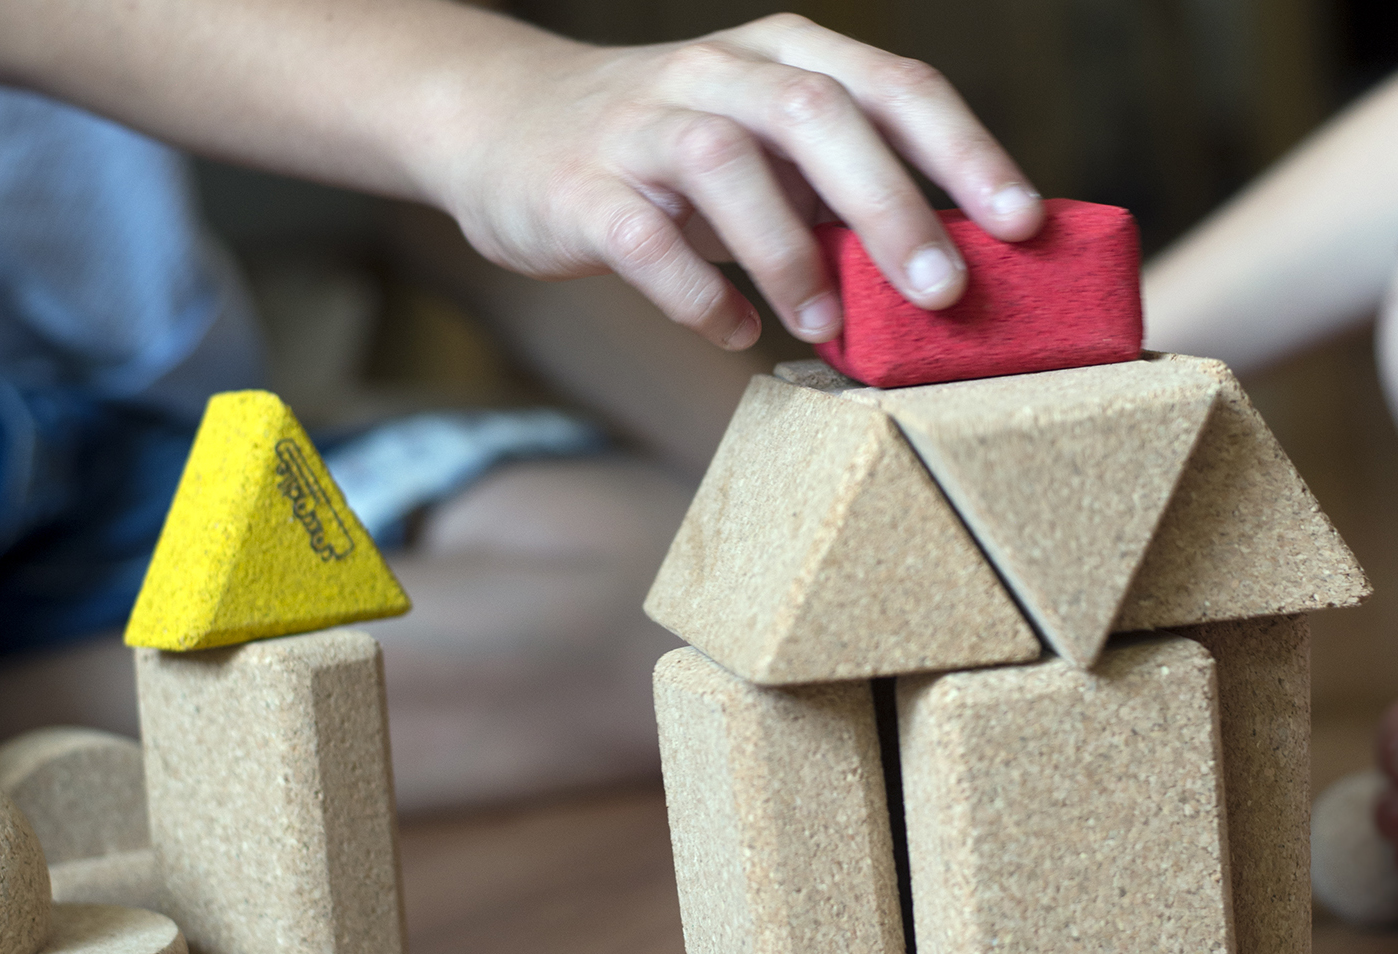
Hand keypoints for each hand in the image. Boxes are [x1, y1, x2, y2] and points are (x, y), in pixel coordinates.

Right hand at [424, 13, 1044, 349]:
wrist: (501, 125)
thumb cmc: (660, 151)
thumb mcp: (757, 142)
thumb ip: (832, 189)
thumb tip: (938, 268)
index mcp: (780, 55)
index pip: (891, 86)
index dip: (965, 152)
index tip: (1023, 222)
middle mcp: (715, 73)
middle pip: (818, 116)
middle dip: (892, 205)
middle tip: (941, 291)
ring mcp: (641, 125)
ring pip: (728, 164)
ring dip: (790, 253)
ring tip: (826, 326)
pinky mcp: (581, 187)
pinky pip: (644, 239)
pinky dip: (697, 291)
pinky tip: (733, 328)